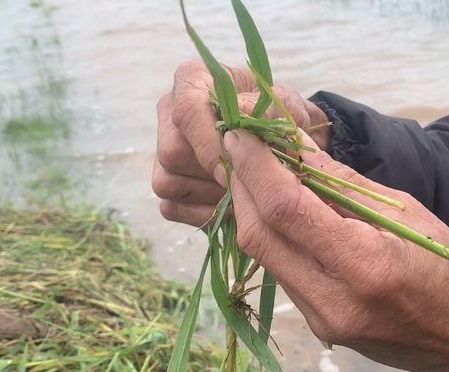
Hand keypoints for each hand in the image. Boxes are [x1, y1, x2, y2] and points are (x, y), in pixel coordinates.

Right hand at [153, 59, 329, 226]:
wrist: (281, 141)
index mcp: (193, 81)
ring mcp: (162, 149)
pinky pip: (170, 206)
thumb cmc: (280, 118)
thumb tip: (242, 111)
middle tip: (248, 184)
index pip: (186, 112)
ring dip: (209, 195)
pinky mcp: (166, 183)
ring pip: (167, 182)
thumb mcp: (286, 107)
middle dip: (211, 175)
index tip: (237, 169)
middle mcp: (169, 112)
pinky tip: (231, 208)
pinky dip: (203, 213)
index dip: (209, 145)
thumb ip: (269, 108)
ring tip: (244, 193)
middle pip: (171, 152)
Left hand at [221, 128, 448, 371]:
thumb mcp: (404, 212)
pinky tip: (280, 213)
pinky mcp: (319, 328)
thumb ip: (342, 183)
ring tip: (258, 173)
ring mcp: (322, 321)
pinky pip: (282, 273)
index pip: (285, 209)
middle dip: (242, 184)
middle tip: (241, 147)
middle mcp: (333, 301)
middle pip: (259, 235)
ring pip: (264, 255)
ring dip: (252, 210)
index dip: (255, 166)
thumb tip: (294, 147)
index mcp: (364, 266)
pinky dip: (274, 237)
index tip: (240, 133)